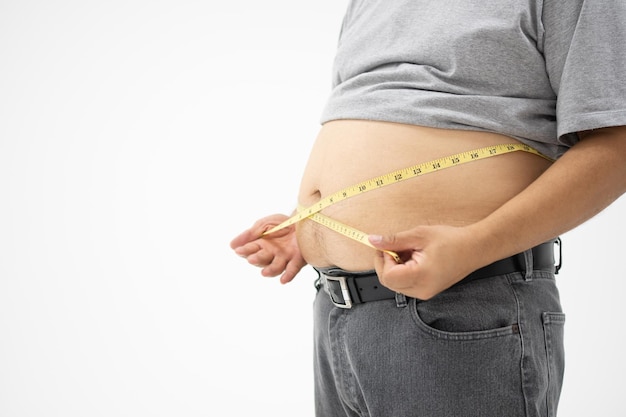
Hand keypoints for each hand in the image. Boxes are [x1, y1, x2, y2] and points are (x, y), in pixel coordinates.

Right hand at [230, 214, 306, 283]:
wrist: (302, 219)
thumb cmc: (282, 223)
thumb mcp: (263, 225)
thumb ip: (249, 234)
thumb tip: (232, 245)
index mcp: (262, 245)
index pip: (250, 250)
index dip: (244, 251)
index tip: (239, 251)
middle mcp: (272, 253)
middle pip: (261, 259)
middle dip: (256, 260)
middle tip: (251, 259)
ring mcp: (284, 257)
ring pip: (275, 267)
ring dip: (270, 270)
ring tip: (265, 273)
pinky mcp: (297, 259)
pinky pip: (292, 269)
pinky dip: (288, 275)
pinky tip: (283, 280)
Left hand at [368, 225, 482, 299]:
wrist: (475, 248)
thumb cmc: (452, 240)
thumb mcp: (419, 235)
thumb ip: (394, 240)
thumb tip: (373, 241)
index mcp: (420, 276)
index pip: (388, 276)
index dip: (383, 260)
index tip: (387, 247)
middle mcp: (422, 290)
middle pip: (389, 282)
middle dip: (386, 264)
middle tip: (394, 247)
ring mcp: (425, 293)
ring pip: (396, 284)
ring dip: (395, 267)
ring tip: (408, 251)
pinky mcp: (427, 291)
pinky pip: (406, 284)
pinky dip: (403, 271)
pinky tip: (413, 258)